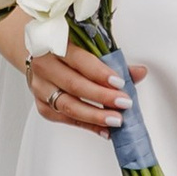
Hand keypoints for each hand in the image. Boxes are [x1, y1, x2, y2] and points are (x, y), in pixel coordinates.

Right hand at [0, 9, 142, 134]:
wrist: (36, 52)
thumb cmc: (66, 47)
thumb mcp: (86, 46)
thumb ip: (113, 60)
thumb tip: (140, 72)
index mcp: (55, 45)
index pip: (79, 61)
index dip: (100, 73)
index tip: (120, 83)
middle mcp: (44, 66)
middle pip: (74, 85)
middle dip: (101, 96)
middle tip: (124, 103)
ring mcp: (40, 87)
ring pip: (67, 105)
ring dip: (95, 116)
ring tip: (116, 120)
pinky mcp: (42, 105)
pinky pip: (65, 119)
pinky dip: (87, 126)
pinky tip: (104, 130)